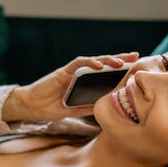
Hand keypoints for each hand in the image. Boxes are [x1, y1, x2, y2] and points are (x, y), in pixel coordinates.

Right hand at [2, 52, 138, 122]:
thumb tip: (108, 105)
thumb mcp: (75, 109)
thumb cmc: (51, 107)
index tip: (136, 69)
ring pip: (94, 61)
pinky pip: (78, 63)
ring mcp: (72, 72)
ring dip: (108, 60)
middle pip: (104, 64)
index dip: (120, 71)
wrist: (31, 107)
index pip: (106, 74)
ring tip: (121, 62)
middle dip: (120, 59)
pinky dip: (89, 62)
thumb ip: (90, 105)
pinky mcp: (63, 71)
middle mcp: (81, 74)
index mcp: (85, 83)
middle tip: (136, 57)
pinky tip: (100, 65)